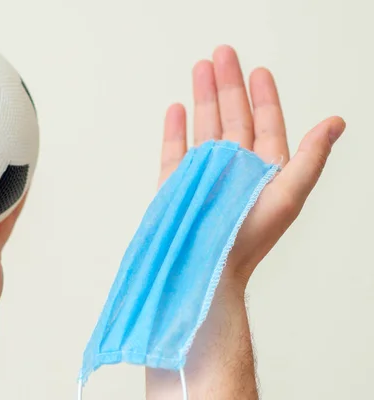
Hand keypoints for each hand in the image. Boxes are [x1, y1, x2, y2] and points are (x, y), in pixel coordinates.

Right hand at [147, 45, 344, 398]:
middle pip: (232, 116)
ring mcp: (202, 175)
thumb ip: (310, 157)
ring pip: (203, 126)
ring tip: (199, 69)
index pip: (264, 123)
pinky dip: (175, 128)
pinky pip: (175, 149)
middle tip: (221, 54)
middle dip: (227, 83)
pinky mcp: (175, 184)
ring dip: (202, 97)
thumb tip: (336, 122)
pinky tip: (176, 108)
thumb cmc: (248, 240)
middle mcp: (233, 168)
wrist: (206, 269)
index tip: (258, 70)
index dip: (263, 96)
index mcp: (262, 170)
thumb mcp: (288, 195)